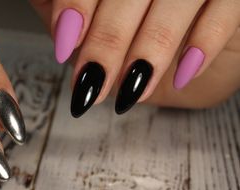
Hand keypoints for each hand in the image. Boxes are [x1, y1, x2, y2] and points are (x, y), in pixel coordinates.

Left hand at [31, 0, 239, 114]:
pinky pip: (225, 11)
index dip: (78, 5)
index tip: (65, 43)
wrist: (195, 45)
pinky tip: (182, 74)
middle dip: (108, 40)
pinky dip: (202, 44)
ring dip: (150, 47)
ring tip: (130, 90)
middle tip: (92, 82)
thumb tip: (58, 28)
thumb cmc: (139, 27)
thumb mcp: (96, 19)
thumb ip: (68, 13)